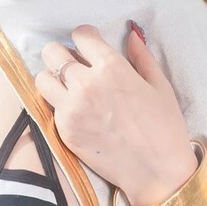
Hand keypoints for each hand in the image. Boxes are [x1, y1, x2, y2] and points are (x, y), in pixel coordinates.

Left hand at [34, 22, 196, 205]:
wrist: (155, 170)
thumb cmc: (164, 127)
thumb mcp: (159, 85)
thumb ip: (141, 56)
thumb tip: (131, 34)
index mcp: (111, 67)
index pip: (80, 35)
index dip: (84, 38)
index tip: (89, 45)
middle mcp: (86, 84)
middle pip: (52, 53)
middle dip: (62, 54)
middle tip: (74, 64)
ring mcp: (71, 109)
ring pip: (42, 79)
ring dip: (53, 79)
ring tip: (69, 87)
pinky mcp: (64, 131)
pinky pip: (50, 108)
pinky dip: (60, 106)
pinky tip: (79, 112)